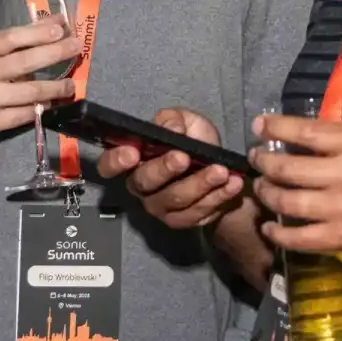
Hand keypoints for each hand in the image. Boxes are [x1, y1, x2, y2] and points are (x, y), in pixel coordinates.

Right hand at [0, 16, 80, 144]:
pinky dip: (43, 107)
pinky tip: (54, 103)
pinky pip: (25, 114)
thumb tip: (56, 23)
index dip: (37, 32)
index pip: (11, 38)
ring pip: (30, 92)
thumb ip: (18, 40)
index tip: (60, 28)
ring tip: (71, 84)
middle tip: (77, 47)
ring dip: (56, 87)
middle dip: (55, 53)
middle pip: (25, 62)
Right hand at [97, 107, 244, 228]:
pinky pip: (198, 212)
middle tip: (185, 157)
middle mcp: (141, 186)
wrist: (222, 171)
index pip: (109, 165)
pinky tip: (232, 183)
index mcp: (134, 160)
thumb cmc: (195, 142)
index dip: (115, 161)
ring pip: (176, 199)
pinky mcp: (182, 220)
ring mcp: (161, 207)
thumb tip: (172, 130)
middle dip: (165, 169)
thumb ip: (175, 120)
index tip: (132, 152)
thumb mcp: (186, 122)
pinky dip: (218, 196)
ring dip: (200, 183)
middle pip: (145, 182)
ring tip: (221, 170)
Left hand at [250, 114, 341, 259]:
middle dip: (263, 161)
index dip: (275, 127)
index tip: (259, 125)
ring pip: (287, 203)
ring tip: (261, 187)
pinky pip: (301, 239)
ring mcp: (341, 211)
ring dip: (267, 194)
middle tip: (256, 158)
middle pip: (287, 168)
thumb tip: (328, 120)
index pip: (304, 132)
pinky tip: (270, 228)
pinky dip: (279, 234)